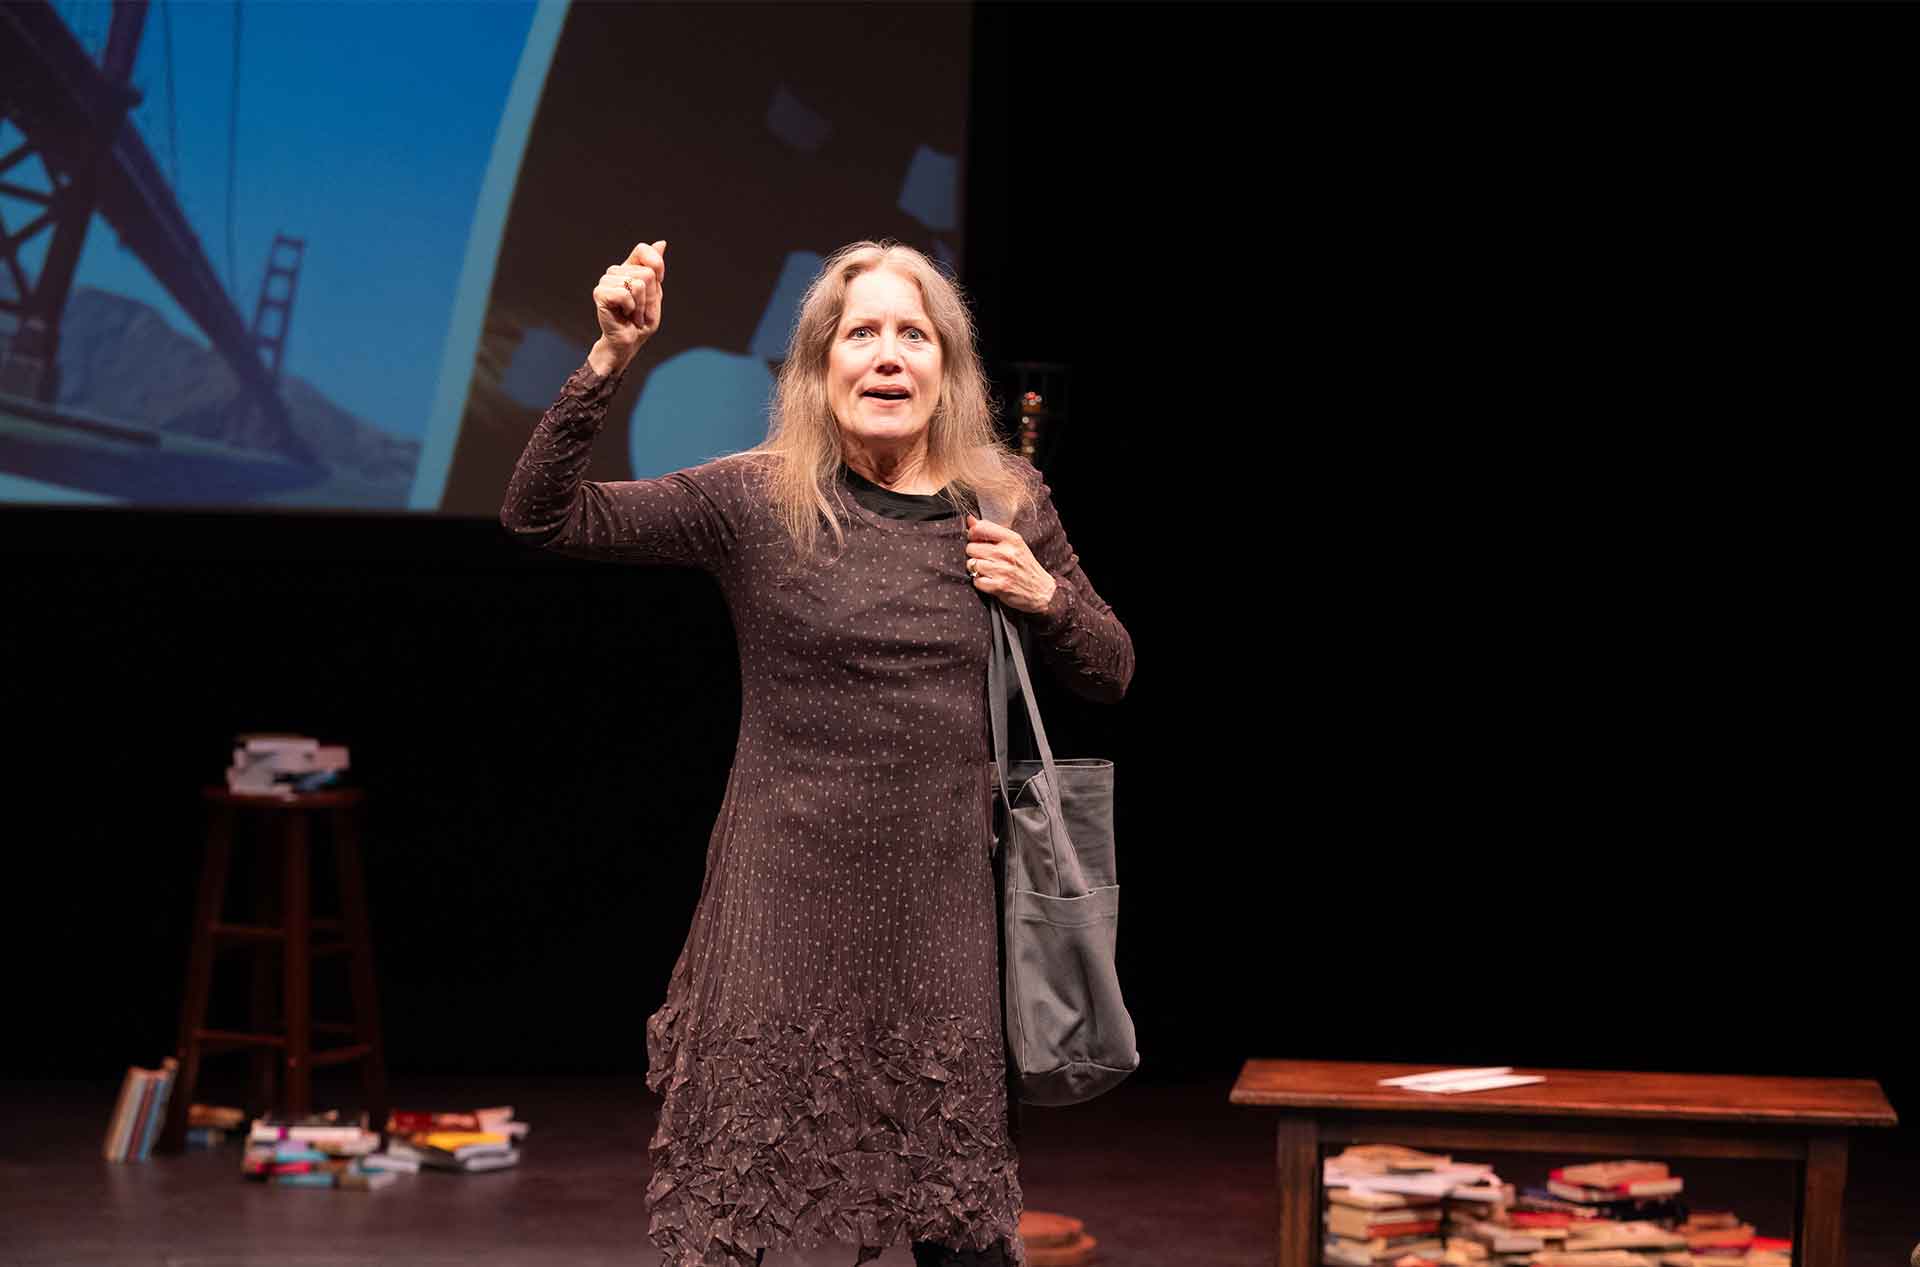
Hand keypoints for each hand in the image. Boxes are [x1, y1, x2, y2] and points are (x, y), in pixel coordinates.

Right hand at [591, 239, 666, 368]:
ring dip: (641, 306)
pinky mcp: (600, 293)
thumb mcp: (655, 295)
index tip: (659, 281)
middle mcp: (615, 271)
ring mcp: (606, 281)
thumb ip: (656, 270)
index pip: (642, 250)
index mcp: (628, 268)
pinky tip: (624, 315)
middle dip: (650, 297)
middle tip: (639, 310)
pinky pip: (626, 294)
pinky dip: (631, 308)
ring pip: (638, 284)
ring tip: (632, 314)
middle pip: (647, 273)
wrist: (627, 343)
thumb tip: (661, 242)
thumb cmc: (641, 322)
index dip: (656, 264)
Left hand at [965, 513, 1056, 612]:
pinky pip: (976, 580)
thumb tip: (970, 519)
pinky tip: (988, 580)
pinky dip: (979, 581)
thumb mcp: (1014, 544)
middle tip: (984, 558)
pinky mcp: (999, 586)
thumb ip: (991, 530)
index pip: (979, 528)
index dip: (973, 534)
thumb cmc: (1025, 565)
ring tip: (987, 570)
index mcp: (1012, 539)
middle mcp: (1007, 553)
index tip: (977, 539)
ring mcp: (1003, 570)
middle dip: (974, 553)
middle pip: (971, 548)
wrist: (1041, 590)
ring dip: (976, 568)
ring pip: (972, 564)